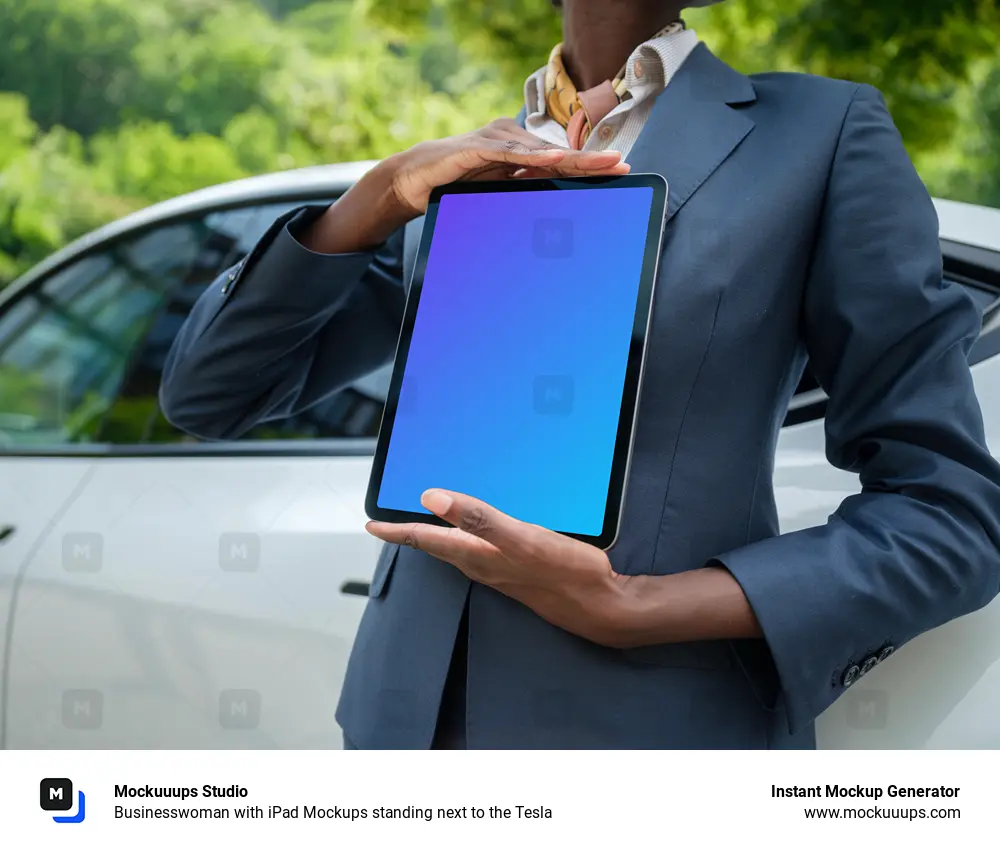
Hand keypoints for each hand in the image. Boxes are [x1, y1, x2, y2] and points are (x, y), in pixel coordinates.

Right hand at [302, 119, 628, 253]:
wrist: (413, 181)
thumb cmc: (455, 188)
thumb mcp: (496, 196)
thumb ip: (522, 196)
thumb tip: (553, 220)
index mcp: (518, 153)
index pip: (561, 160)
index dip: (589, 164)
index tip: (619, 169)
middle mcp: (510, 139)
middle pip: (557, 153)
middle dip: (590, 159)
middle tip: (620, 164)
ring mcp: (494, 139)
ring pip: (539, 151)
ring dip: (570, 158)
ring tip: (598, 163)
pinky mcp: (477, 147)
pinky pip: (510, 153)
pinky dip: (534, 156)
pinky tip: (556, 160)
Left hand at [365, 489, 642, 647]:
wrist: (602, 605)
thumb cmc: (564, 573)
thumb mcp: (521, 539)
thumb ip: (478, 518)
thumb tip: (431, 498)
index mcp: (477, 555)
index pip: (426, 540)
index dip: (397, 531)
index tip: (371, 523)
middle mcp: (483, 565)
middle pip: (437, 547)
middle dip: (412, 533)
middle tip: (391, 521)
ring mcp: (501, 570)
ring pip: (457, 551)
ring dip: (438, 536)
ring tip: (424, 522)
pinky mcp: (519, 569)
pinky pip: (481, 550)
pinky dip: (467, 537)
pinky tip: (477, 530)